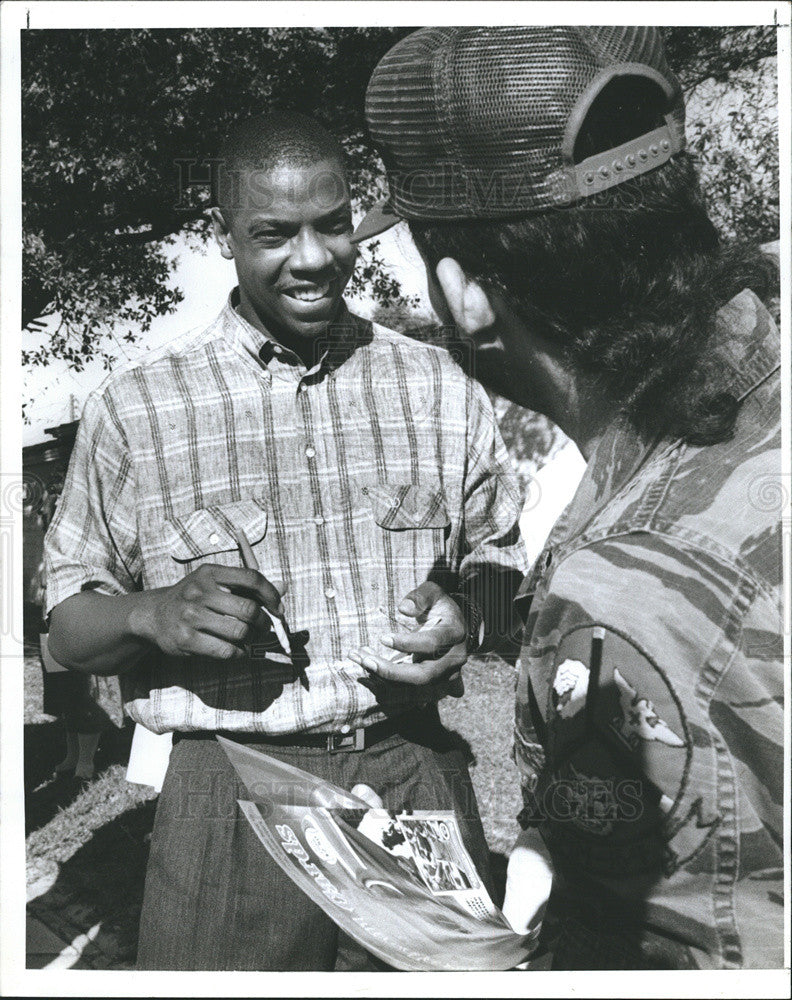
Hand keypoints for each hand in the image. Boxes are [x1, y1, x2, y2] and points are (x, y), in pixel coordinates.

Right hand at [133, 563, 284, 660]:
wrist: (154, 615)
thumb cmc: (194, 598)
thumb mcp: (216, 583)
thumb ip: (247, 586)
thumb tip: (283, 588)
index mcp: (210, 573)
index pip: (251, 578)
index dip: (271, 594)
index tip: (278, 608)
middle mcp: (199, 592)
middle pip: (248, 609)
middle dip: (264, 622)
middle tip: (264, 627)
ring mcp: (191, 616)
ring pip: (240, 632)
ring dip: (250, 639)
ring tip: (247, 638)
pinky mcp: (186, 640)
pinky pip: (227, 651)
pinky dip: (238, 653)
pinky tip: (235, 649)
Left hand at [349, 581, 467, 687]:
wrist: (453, 626)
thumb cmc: (438, 606)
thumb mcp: (433, 592)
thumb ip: (420, 597)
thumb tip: (404, 608)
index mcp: (455, 633)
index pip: (432, 643)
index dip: (406, 643)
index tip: (382, 638)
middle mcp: (455, 660)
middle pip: (424, 675)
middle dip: (392, 672)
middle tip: (366, 660)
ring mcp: (447, 678)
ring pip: (416, 692)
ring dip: (387, 683)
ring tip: (363, 665)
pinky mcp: (437, 689)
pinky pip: (412, 698)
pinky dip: (390, 693)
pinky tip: (370, 678)